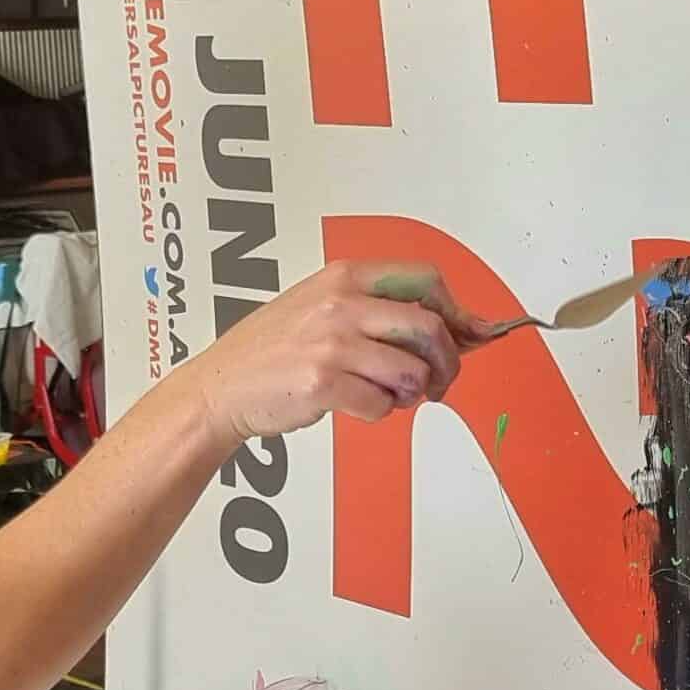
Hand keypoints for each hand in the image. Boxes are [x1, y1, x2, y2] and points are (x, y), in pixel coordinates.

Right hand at [178, 261, 494, 442]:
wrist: (220, 388)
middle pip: (429, 327)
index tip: (469, 335)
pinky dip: (380, 412)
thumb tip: (452, 327)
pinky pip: (383, 404)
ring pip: (411, 371)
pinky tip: (359, 405)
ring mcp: (332, 344)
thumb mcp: (319, 306)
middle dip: (447, 362)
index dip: (456, 312)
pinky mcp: (324, 384)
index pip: (426, 280)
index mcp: (343, 277)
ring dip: (412, 393)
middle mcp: (340, 304)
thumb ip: (377, 309)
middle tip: (441, 381)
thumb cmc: (270, 351)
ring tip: (391, 394)